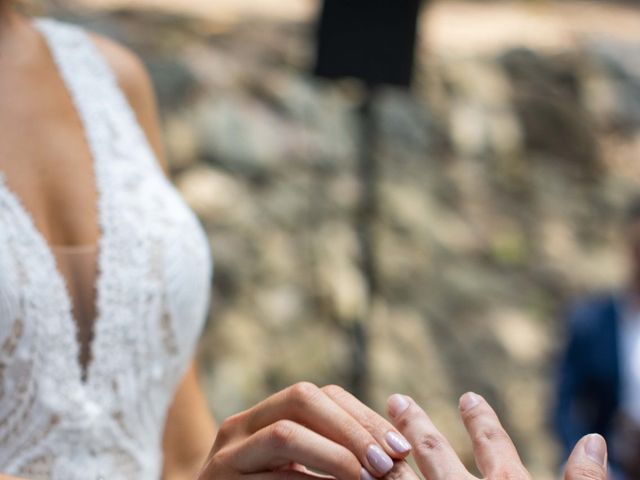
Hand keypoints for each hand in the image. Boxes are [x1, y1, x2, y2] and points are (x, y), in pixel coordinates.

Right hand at [195, 382, 411, 478]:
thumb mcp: (295, 470)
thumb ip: (329, 451)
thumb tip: (393, 448)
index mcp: (265, 415)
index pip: (320, 394)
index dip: (364, 416)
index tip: (399, 446)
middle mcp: (241, 426)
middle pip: (301, 398)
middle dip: (351, 428)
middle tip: (386, 463)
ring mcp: (226, 455)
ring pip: (285, 434)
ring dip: (335, 455)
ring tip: (369, 479)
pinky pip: (275, 478)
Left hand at [383, 393, 607, 479]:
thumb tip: (593, 439)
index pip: (493, 446)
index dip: (482, 421)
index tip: (467, 397)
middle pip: (433, 454)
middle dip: (414, 424)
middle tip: (396, 399)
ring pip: (404, 479)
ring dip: (387, 454)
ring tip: (372, 432)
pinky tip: (360, 479)